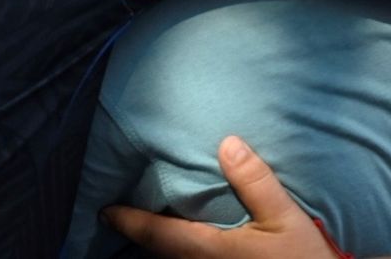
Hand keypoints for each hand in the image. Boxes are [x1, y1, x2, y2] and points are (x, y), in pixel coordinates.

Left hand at [105, 136, 339, 258]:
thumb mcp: (286, 218)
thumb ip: (256, 181)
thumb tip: (227, 143)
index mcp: (211, 250)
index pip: (158, 234)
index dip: (128, 221)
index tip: (105, 211)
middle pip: (160, 253)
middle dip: (140, 233)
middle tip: (124, 213)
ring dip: (160, 244)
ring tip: (152, 223)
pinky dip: (179, 251)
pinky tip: (188, 240)